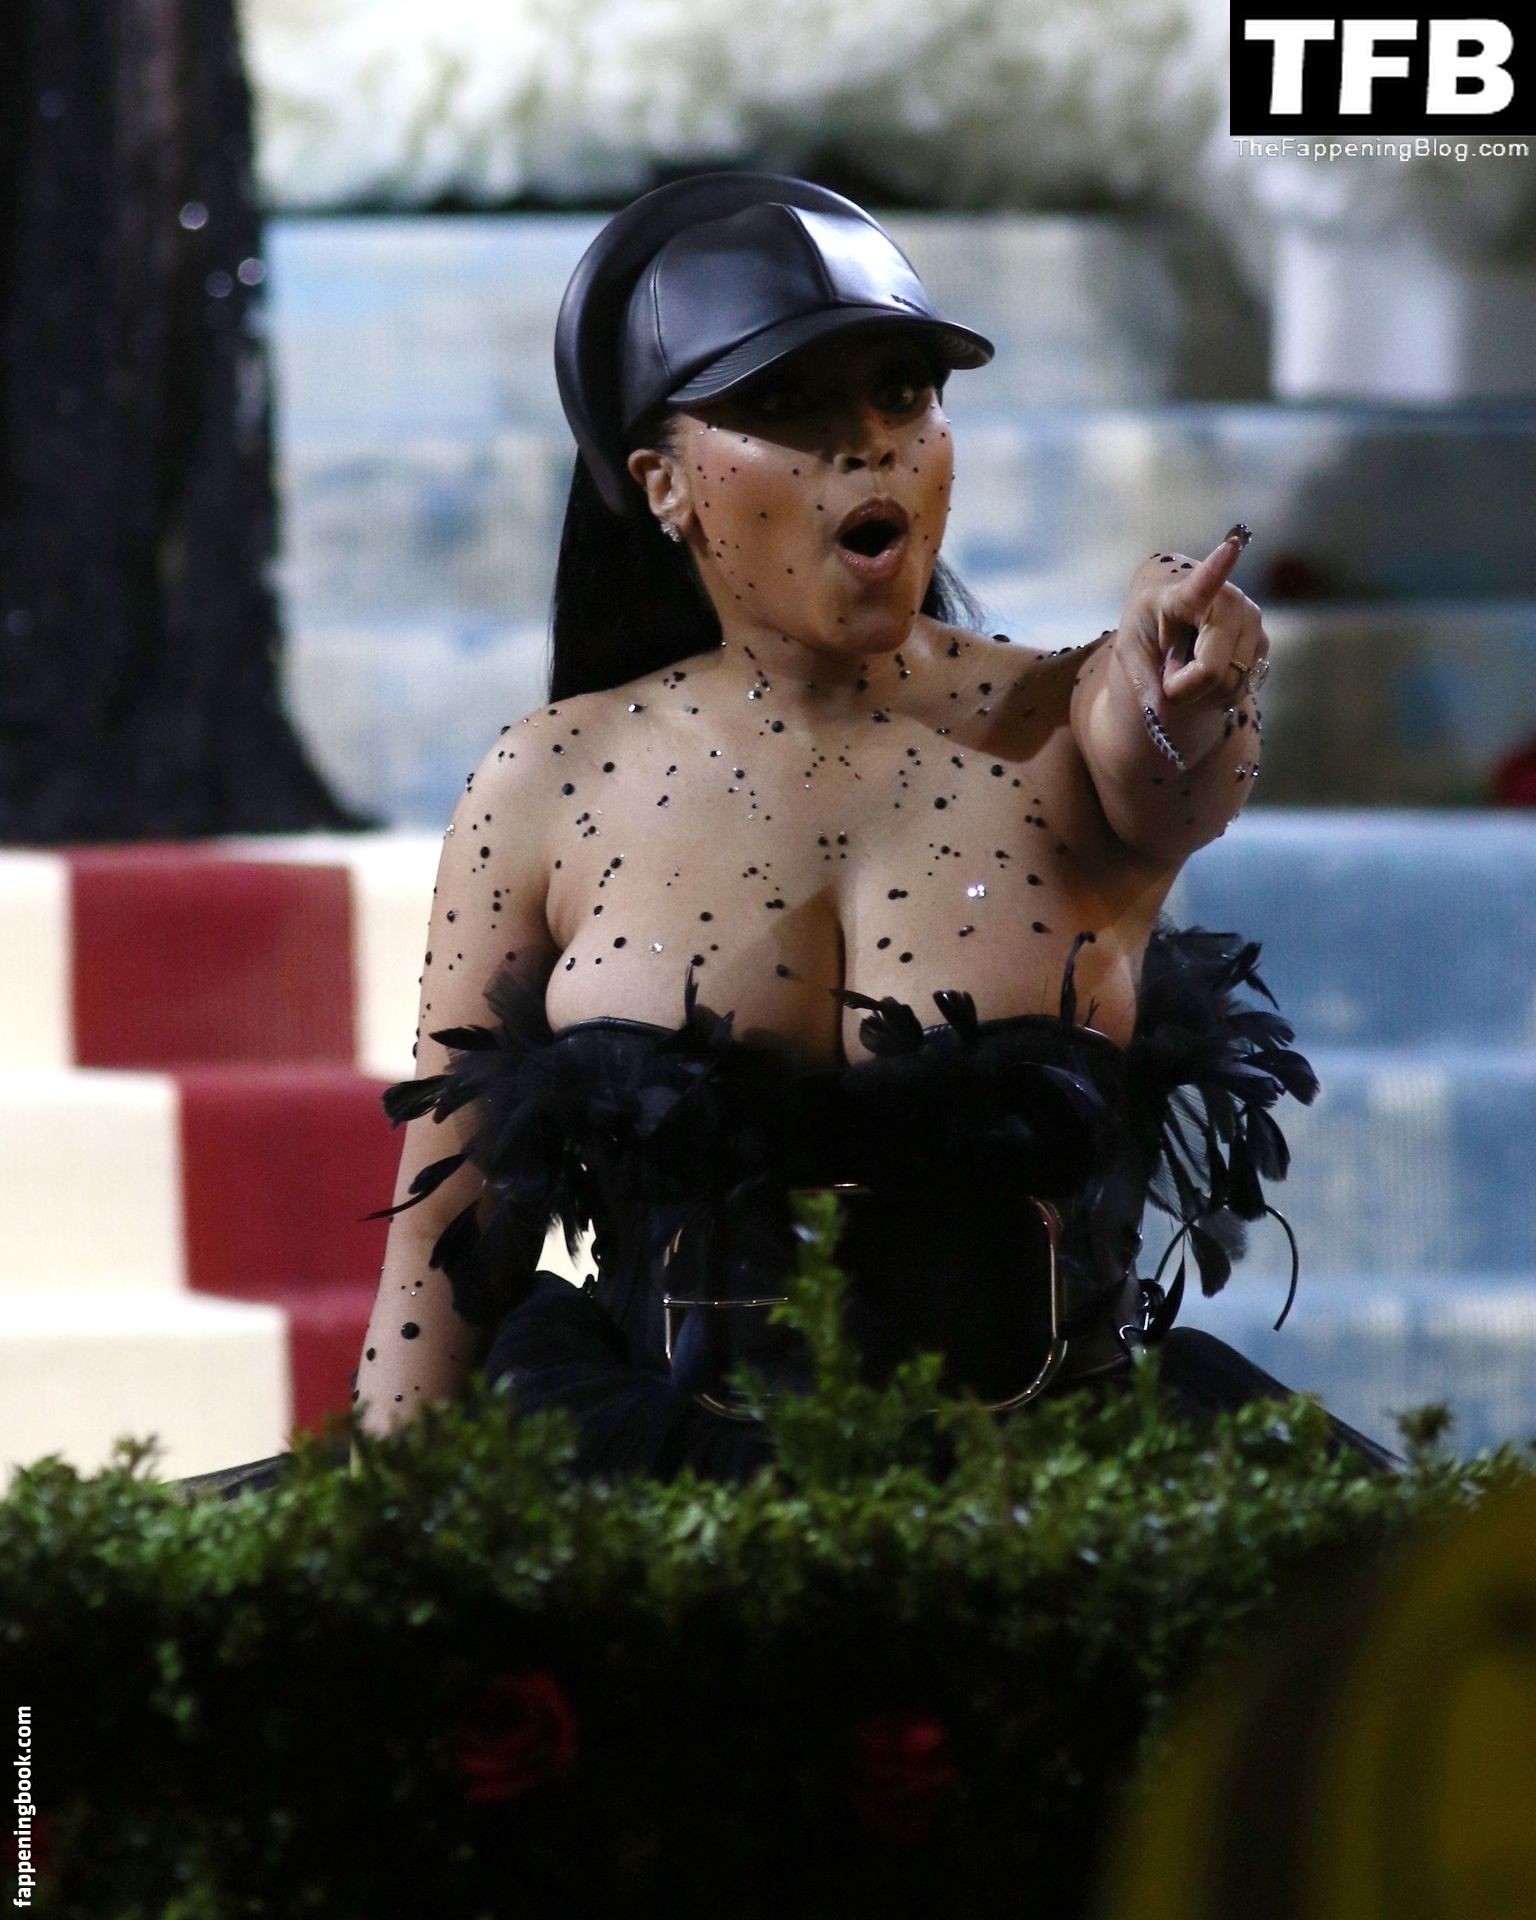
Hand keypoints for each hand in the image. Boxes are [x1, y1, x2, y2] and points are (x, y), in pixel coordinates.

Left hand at [1113, 525, 1269, 711]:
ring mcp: (1251, 620)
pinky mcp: (1263, 641)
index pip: (1203, 582)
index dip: (1218, 566)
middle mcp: (1228, 601)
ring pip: (1230, 684)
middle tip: (1170, 672)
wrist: (1173, 616)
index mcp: (1183, 593)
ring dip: (1204, 690)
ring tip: (1191, 663)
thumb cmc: (1147, 630)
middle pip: (1211, 670)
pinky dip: (1220, 691)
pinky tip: (1209, 668)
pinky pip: (1243, 686)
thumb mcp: (1130, 654)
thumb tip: (1159, 716)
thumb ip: (1141, 684)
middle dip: (1186, 687)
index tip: (1232, 544)